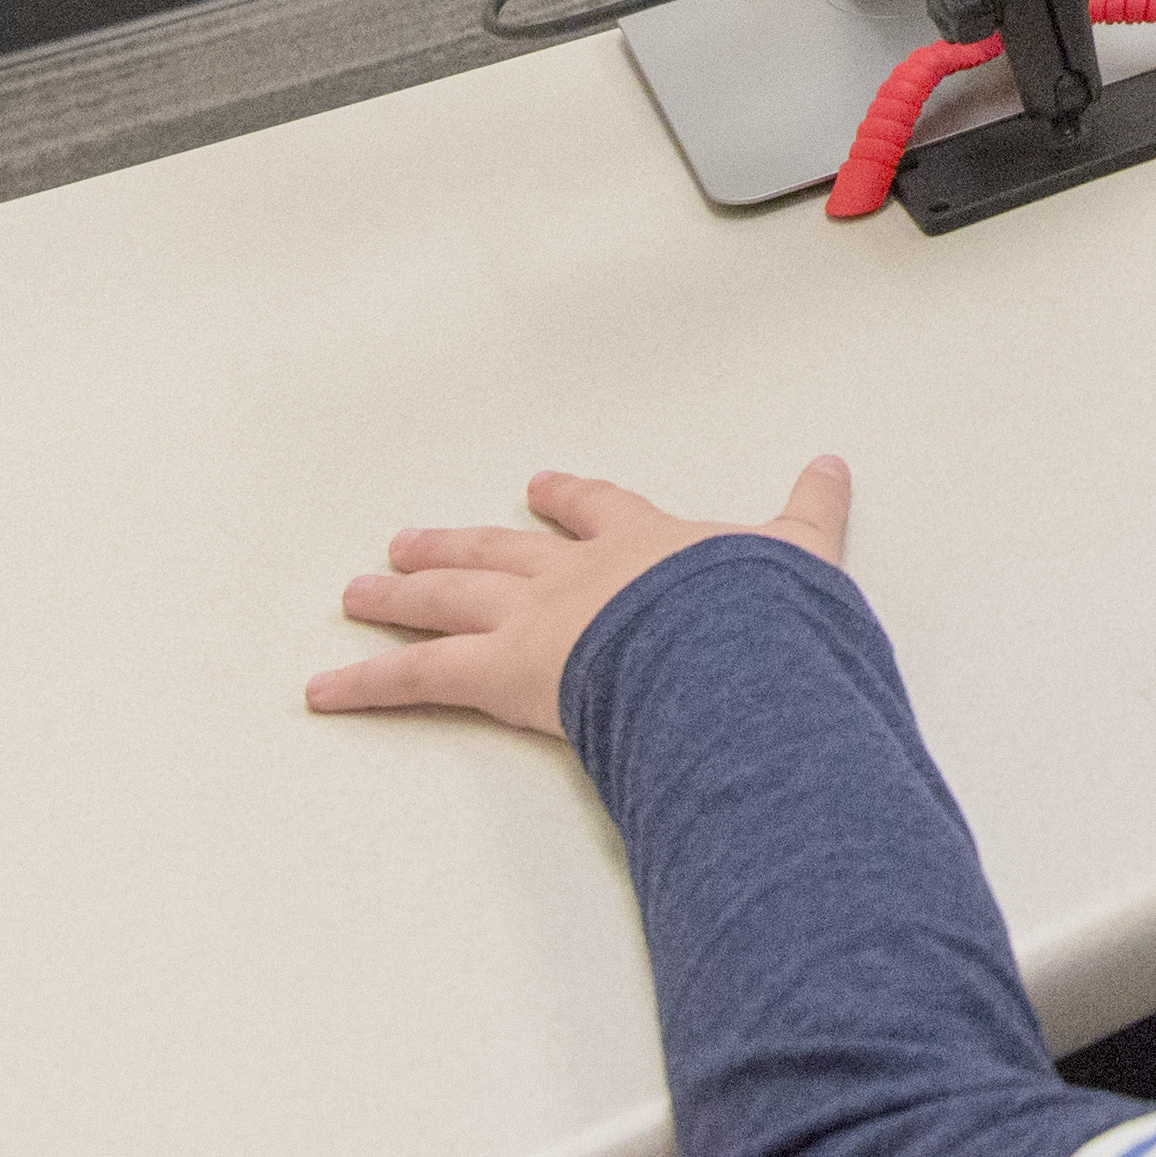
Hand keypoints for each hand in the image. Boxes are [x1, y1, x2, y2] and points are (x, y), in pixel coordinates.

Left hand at [305, 458, 851, 736]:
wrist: (723, 645)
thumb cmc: (759, 612)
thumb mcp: (800, 555)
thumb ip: (810, 516)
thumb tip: (832, 466)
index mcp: (643, 546)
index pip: (597, 512)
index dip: (568, 499)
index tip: (541, 487)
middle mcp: (575, 572)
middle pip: (498, 551)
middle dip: (455, 545)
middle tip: (410, 541)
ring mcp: (530, 617)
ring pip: (448, 599)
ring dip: (400, 595)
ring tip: (359, 591)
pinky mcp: (499, 669)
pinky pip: (417, 677)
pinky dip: (365, 684)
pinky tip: (323, 689)